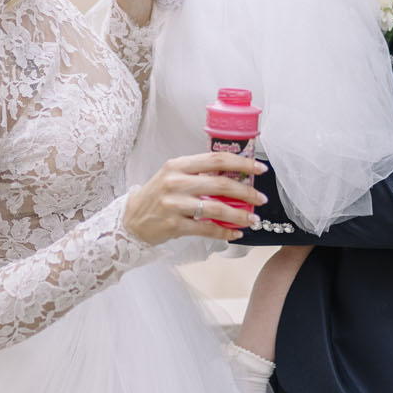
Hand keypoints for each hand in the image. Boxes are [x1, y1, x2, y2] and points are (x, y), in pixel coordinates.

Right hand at [122, 151, 266, 245]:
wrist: (131, 220)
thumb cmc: (157, 196)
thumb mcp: (173, 176)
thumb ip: (199, 174)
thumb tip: (234, 176)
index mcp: (178, 165)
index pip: (216, 159)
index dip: (241, 163)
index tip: (260, 168)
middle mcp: (176, 181)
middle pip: (220, 184)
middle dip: (246, 192)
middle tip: (261, 198)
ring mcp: (174, 204)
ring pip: (216, 208)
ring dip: (239, 215)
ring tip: (252, 219)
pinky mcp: (173, 224)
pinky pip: (205, 229)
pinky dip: (224, 232)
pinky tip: (235, 233)